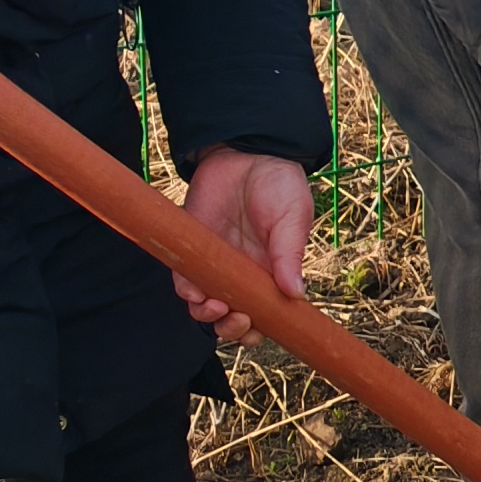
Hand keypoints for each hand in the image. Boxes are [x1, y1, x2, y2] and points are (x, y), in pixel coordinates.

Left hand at [173, 147, 313, 345]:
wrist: (246, 152)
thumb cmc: (279, 184)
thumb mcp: (293, 218)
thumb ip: (290, 255)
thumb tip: (296, 294)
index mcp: (272, 270)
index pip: (266, 312)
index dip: (261, 328)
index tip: (258, 329)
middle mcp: (244, 273)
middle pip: (234, 316)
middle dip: (233, 328)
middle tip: (238, 318)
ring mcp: (216, 264)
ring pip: (206, 306)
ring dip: (208, 316)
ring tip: (215, 306)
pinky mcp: (193, 250)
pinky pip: (184, 282)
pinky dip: (188, 293)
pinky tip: (195, 291)